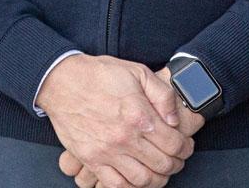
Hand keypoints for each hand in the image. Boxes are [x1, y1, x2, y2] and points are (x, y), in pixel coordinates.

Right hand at [37, 56, 193, 187]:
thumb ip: (163, 95)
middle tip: (176, 159)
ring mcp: (107, 152)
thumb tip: (174, 119)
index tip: (185, 146)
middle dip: (176, 164)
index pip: (174, 144)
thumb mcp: (138, 72)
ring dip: (157, 179)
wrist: (62, 82)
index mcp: (139, 116)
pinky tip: (136, 178)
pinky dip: (130, 187)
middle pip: (162, 165)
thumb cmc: (100, 74)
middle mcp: (124, 138)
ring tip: (159, 171)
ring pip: (142, 180)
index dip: (185, 148)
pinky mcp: (91, 159)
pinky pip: (115, 185)